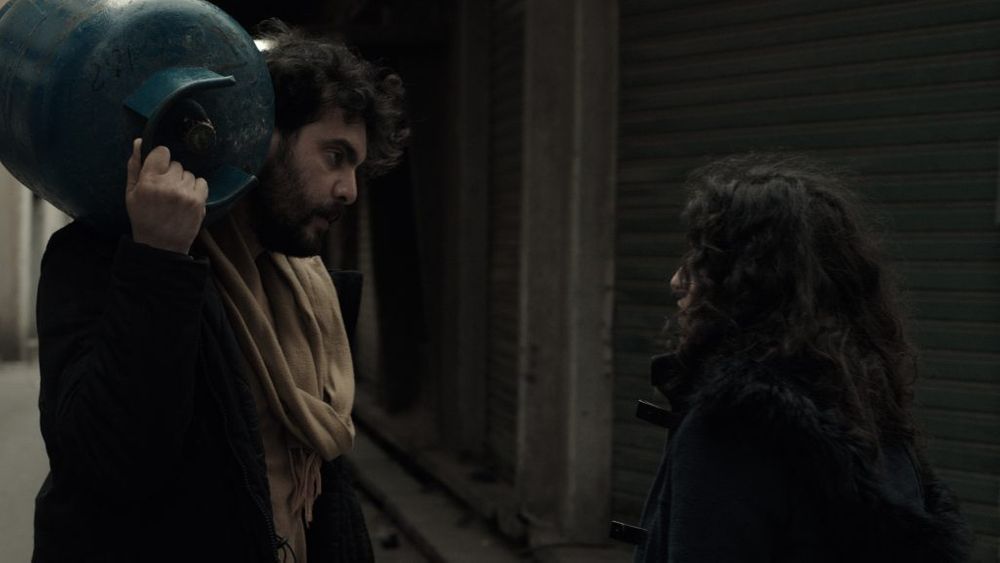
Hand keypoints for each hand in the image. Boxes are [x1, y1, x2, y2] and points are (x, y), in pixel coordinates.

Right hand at [125, 139, 207, 253]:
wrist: (161, 246)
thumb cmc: (143, 217)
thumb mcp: (131, 193)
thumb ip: (134, 166)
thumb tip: (139, 142)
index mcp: (148, 181)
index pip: (162, 152)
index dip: (160, 159)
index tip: (159, 169)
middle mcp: (168, 185)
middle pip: (176, 164)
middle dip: (170, 174)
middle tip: (165, 189)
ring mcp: (186, 193)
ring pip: (189, 173)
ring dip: (183, 182)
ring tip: (175, 197)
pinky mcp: (199, 201)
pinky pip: (201, 182)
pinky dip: (195, 188)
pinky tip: (186, 199)